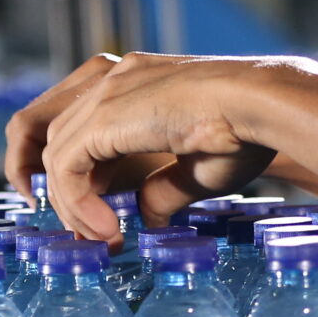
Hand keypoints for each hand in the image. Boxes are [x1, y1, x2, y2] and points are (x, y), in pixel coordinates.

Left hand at [7, 52, 282, 242]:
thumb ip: (163, 190)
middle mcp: (113, 79)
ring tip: (104, 237)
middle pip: (54, 137)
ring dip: (72, 205)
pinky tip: (108, 228)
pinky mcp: (104, 113)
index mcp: (134, 83)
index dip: (73, 173)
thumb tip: (146, 217)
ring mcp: (106, 91)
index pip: (77, 126)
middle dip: (64, 193)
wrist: (263, 104)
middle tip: (90, 234)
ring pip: (56, 155)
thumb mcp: (195, 170)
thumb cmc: (247, 131)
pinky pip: (66, 165)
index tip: (90, 213)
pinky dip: (77, 202)